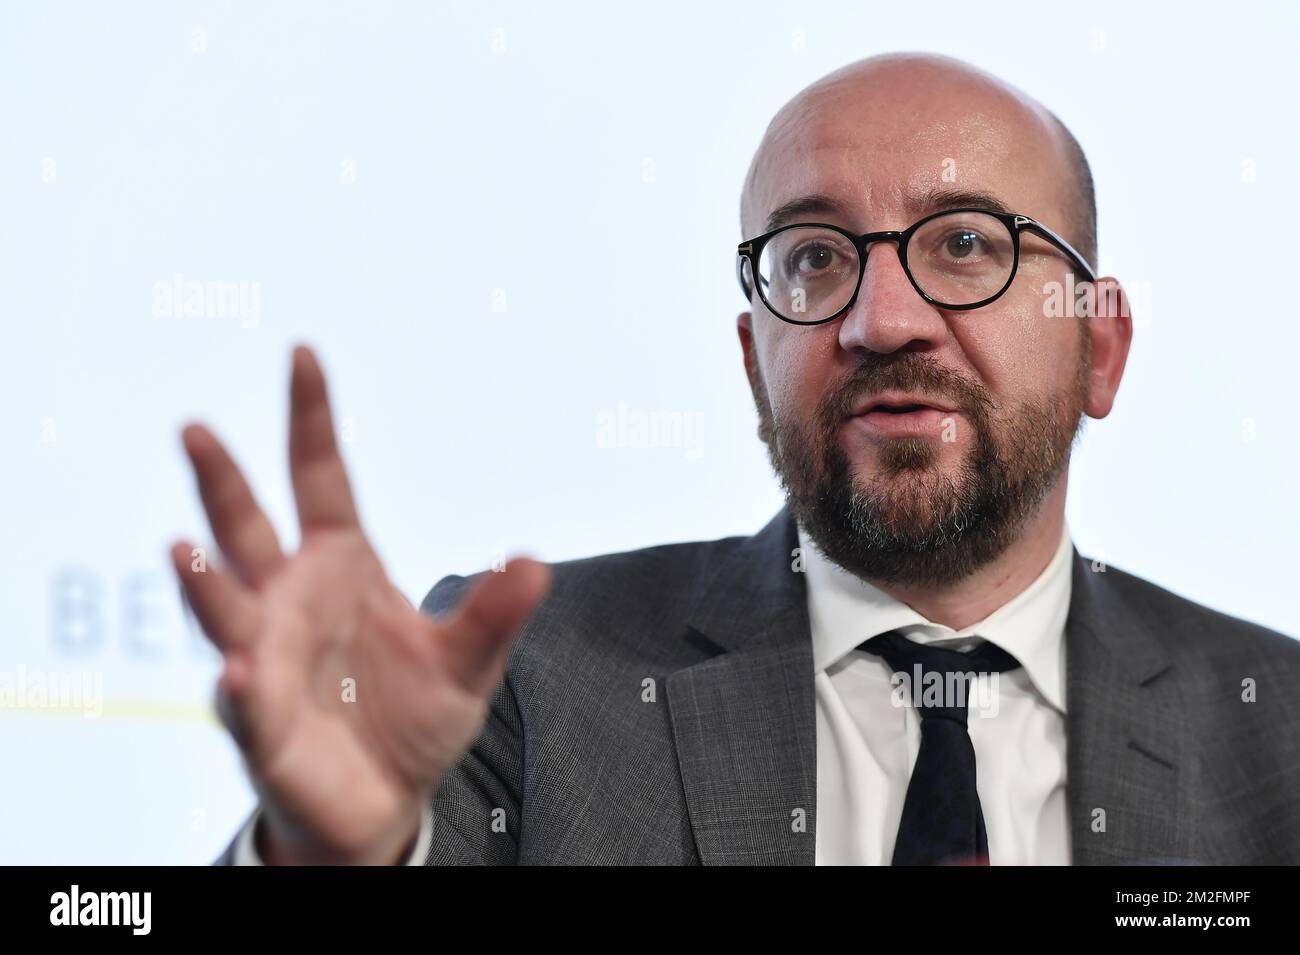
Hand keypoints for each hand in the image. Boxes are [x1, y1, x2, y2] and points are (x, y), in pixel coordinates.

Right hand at [171, 345, 550, 863]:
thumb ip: (496, 614)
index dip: (311, 419)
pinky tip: (241, 673)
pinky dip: (242, 687)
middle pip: (246, 527)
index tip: (304, 355)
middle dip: (220, 481)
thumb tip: (534, 563)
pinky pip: (245, 700)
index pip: (320, 478)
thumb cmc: (414, 719)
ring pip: (224, 607)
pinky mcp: (261, 721)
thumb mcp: (471, 662)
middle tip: (196, 429)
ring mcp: (267, 656)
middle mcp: (292, 600)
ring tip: (185, 549)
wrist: (385, 802)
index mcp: (343, 566)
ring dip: (203, 580)